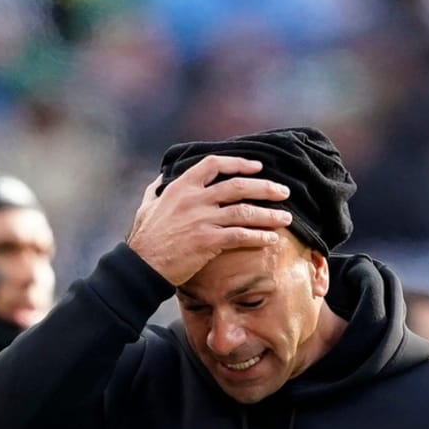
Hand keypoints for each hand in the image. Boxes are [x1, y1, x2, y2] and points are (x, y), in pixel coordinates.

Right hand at [126, 154, 292, 286]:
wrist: (142, 266)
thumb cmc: (144, 239)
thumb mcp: (146, 207)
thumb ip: (156, 191)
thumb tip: (160, 180)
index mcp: (181, 186)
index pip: (214, 164)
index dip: (239, 163)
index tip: (257, 166)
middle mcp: (194, 199)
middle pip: (238, 185)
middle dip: (265, 187)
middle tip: (284, 192)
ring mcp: (202, 219)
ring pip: (244, 211)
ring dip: (269, 214)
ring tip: (286, 218)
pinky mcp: (208, 242)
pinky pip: (240, 235)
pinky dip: (259, 236)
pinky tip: (272, 239)